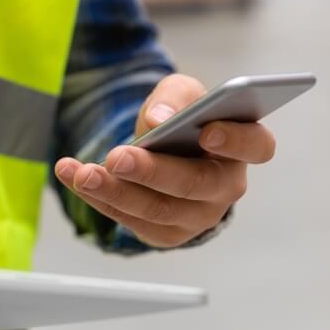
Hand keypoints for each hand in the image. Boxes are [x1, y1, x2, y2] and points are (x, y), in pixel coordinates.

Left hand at [54, 74, 275, 247]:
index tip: (206, 131)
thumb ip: (175, 97)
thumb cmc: (183, 123)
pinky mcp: (166, 233)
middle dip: (152, 171)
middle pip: (195, 184)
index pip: (256, 146)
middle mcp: (225, 186)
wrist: (167, 156)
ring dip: (114, 191)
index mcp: (242, 147)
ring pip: (156, 208)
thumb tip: (160, 119)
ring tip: (82, 174)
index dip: (235, 140)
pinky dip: (99, 198)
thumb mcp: (181, 95)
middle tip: (117, 157)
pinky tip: (73, 177)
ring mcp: (198, 216)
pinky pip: (131, 220)